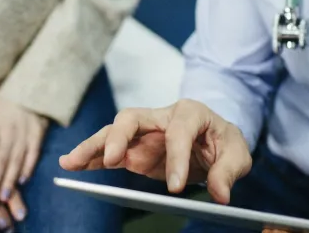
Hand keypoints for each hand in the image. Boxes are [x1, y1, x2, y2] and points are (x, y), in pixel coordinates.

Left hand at [0, 98, 48, 208]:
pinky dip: (28, 167)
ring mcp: (24, 133)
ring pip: (17, 160)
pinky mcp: (37, 134)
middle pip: (1, 159)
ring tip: (4, 198)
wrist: (26, 93)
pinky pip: (33, 154)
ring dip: (11, 180)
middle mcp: (8, 130)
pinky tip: (22, 181)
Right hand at [58, 99, 251, 203]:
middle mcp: (161, 117)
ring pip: (112, 133)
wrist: (214, 140)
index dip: (176, 158)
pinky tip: (72, 166)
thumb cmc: (223, 142)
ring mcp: (143, 132)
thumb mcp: (238, 154)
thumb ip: (228, 171)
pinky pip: (108, 151)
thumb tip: (220, 195)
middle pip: (132, 118)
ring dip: (92, 147)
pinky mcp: (133, 149)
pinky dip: (90, 158)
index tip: (176, 188)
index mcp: (190, 112)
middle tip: (114, 160)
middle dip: (120, 137)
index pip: (179, 131)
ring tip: (71, 162)